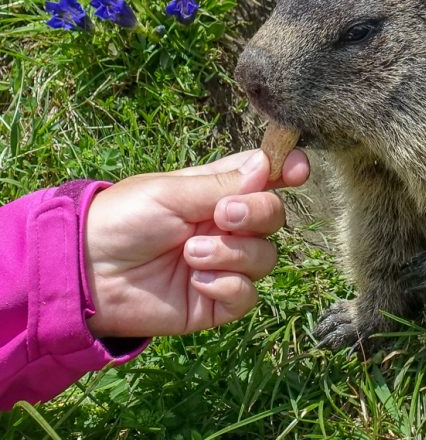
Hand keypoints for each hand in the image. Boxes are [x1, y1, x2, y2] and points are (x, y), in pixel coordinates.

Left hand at [83, 148, 309, 337]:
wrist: (87, 273)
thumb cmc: (122, 220)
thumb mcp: (171, 192)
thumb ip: (223, 182)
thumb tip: (269, 164)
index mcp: (217, 191)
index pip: (266, 177)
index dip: (287, 171)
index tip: (297, 171)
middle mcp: (227, 226)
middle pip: (274, 216)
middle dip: (257, 214)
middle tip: (224, 216)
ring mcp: (225, 264)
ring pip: (266, 257)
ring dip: (232, 253)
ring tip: (190, 254)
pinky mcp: (218, 300)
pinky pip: (248, 294)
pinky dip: (226, 285)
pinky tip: (195, 280)